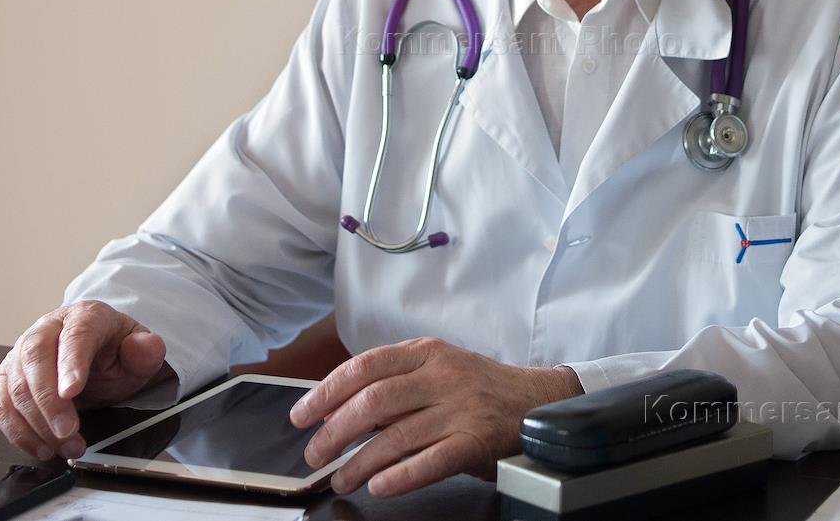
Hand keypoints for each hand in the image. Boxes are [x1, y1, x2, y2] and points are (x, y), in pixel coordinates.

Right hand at [0, 300, 171, 461]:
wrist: (99, 355)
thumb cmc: (115, 352)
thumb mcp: (139, 350)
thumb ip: (146, 350)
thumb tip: (145, 347)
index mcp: (84, 315)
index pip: (75, 335)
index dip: (71, 363)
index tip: (72, 392)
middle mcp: (48, 329)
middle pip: (36, 359)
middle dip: (49, 401)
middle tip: (67, 431)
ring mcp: (23, 353)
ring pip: (16, 386)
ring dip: (36, 423)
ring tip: (64, 445)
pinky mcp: (9, 378)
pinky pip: (2, 406)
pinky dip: (18, 431)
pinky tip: (42, 447)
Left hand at [289, 337, 582, 496]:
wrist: (538, 401)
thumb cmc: (480, 388)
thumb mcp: (438, 368)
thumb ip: (396, 381)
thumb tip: (336, 408)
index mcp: (427, 352)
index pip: (365, 366)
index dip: (327, 391)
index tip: (301, 415)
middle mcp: (442, 375)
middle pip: (374, 402)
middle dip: (334, 432)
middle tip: (314, 455)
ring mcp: (461, 407)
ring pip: (396, 436)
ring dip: (359, 463)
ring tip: (340, 479)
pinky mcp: (477, 439)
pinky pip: (431, 461)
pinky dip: (400, 476)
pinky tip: (380, 486)